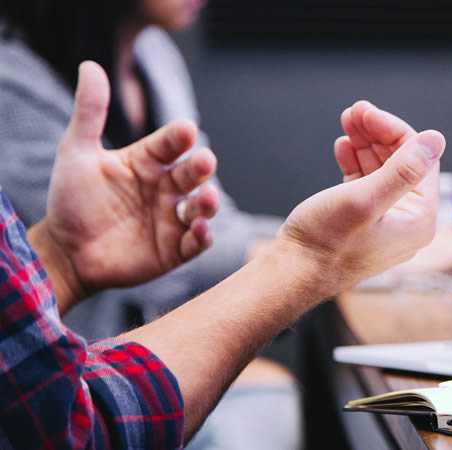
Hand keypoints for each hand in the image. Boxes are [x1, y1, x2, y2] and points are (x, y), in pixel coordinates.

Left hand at [31, 61, 219, 307]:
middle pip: (192, 173)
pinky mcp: (174, 250)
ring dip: (209, 202)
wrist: (65, 252)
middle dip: (201, 167)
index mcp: (147, 162)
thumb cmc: (71, 201)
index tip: (186, 130)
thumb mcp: (76, 153)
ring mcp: (172, 219)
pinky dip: (203, 236)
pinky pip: (196, 242)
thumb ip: (89, 112)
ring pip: (202, 206)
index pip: (170, 144)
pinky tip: (200, 229)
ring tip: (207, 198)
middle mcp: (165, 188)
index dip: (179, 137)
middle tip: (204, 161)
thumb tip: (90, 65)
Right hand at [274, 102, 445, 296]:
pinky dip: (356, 163)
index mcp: (419, 219)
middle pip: (402, 162)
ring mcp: (386, 222)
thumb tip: (436, 139)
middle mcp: (408, 222)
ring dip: (365, 144)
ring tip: (346, 122)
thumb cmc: (326, 243)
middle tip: (354, 111)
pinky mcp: (363, 222)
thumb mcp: (365, 199)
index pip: (419, 160)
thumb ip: (403, 170)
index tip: (366, 112)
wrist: (292, 274)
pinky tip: (343, 147)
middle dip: (378, 134)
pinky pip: (367, 184)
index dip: (393, 130)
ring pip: (382, 170)